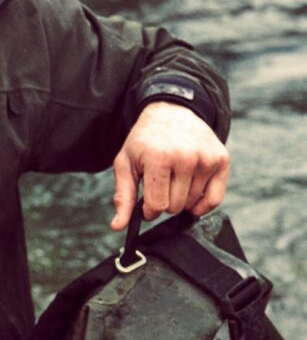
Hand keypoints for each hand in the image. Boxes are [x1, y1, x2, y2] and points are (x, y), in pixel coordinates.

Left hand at [111, 101, 229, 229]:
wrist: (171, 112)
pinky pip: (215, 200)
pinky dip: (202, 204)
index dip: (148, 210)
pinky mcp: (221, 160)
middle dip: (164, 202)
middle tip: (160, 184)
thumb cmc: (145, 142)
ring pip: (192, 204)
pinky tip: (191, 194)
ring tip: (174, 179)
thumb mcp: (125, 164)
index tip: (146, 201)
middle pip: (175, 207)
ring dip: (181, 199)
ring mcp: (206, 159)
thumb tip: (117, 226)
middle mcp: (187, 158)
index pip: (157, 206)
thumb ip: (123, 197)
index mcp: (159, 158)